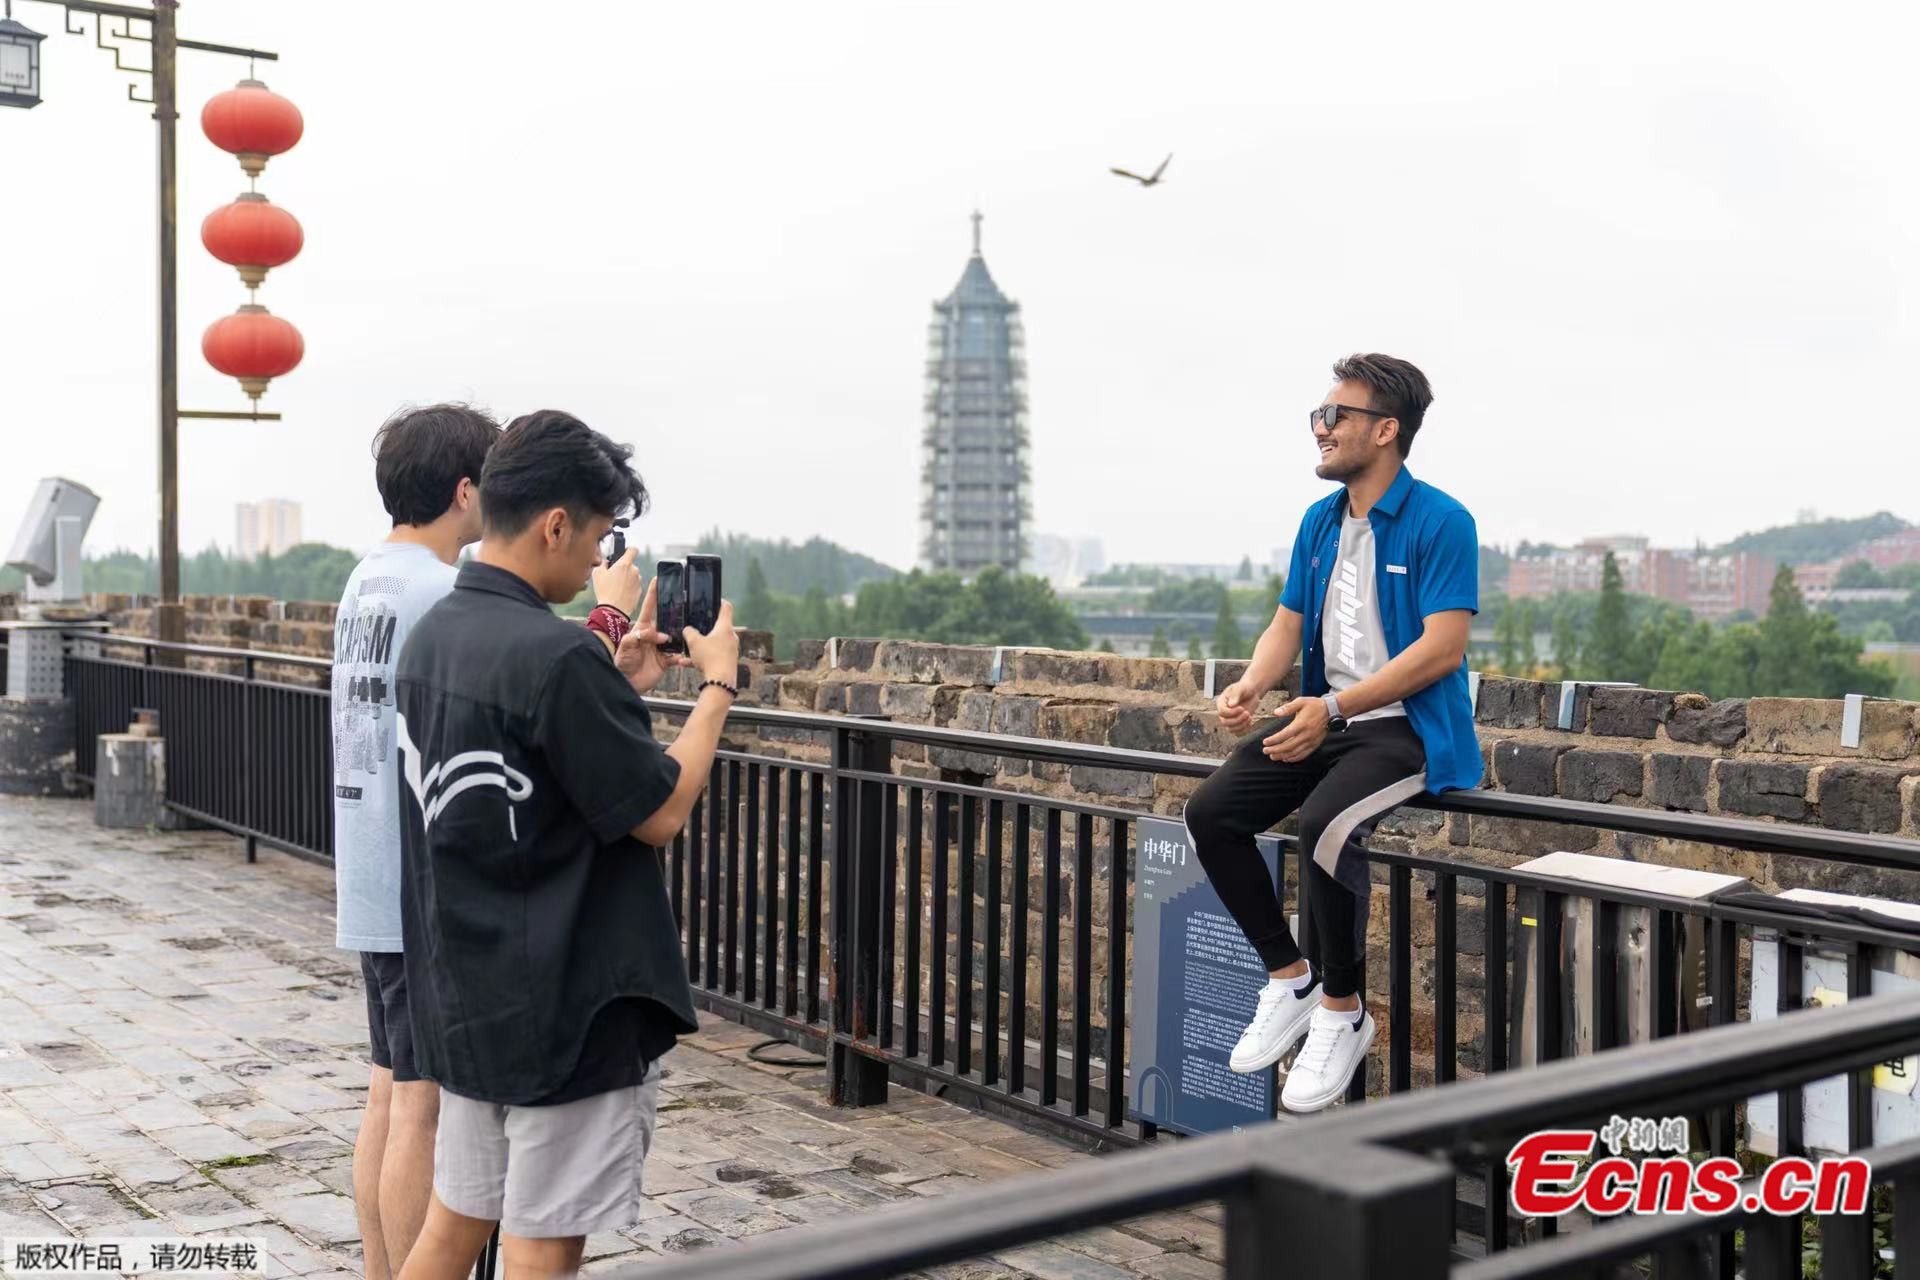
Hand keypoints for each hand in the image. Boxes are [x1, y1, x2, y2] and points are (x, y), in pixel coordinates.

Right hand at [591, 546, 642, 619]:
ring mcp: (638, 581)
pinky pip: (634, 586)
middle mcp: (634, 571)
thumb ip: (602, 563)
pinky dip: (629, 588)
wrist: (613, 610)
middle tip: (613, 576)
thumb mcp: (597, 573)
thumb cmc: (604, 591)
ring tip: (615, 587)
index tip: (624, 553)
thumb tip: (606, 562)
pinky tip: (620, 594)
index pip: (633, 550)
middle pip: (630, 565)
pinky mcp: (640, 591)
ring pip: (633, 576)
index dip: (628, 550)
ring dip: (626, 579)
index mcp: (625, 564)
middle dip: (623, 569)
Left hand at [615, 577, 690, 693]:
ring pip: (675, 637)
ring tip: (686, 633)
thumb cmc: (621, 662)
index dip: (653, 594)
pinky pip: (678, 655)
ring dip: (681, 636)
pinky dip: (682, 656)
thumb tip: (659, 634)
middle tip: (684, 605)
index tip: (657, 580)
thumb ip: (638, 636)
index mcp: (642, 628)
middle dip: (675, 613)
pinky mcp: (666, 660)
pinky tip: (683, 656)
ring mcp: (661, 647)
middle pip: (667, 620)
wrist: (626, 682)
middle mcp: (653, 635)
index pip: (649, 607)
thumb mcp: (625, 645)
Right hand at [683, 599, 739, 686]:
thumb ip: (689, 632)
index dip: (719, 601)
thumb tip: (688, 630)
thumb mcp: (694, 642)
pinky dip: (701, 658)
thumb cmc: (710, 658)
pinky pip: (712, 656)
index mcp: (725, 627)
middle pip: (719, 626)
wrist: (720, 682)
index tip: (713, 600)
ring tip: (687, 650)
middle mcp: (731, 637)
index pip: (726, 607)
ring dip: (700, 646)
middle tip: (695, 627)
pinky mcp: (727, 661)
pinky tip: (686, 663)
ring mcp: (730, 650)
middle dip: (706, 627)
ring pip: (713, 643)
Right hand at [1215, 679, 1260, 733]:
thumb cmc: (1244, 688)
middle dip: (1237, 720)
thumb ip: (1235, 695)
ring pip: (1231, 729)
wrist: (1252, 692)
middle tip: (1247, 713)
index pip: (1221, 712)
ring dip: (1242, 725)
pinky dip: (1245, 730)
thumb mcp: (1240, 688)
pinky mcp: (1237, 724)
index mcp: (1221, 703)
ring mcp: (1230, 719)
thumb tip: (1231, 705)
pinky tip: (1250, 722)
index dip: (1232, 713)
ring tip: (1250, 717)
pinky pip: (1237, 733)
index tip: (1242, 708)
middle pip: (1225, 722)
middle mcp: (1224, 712)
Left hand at [1262, 696, 1328, 761]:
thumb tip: (1275, 712)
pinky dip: (1294, 758)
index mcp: (1301, 724)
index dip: (1274, 740)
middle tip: (1265, 751)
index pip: (1285, 735)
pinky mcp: (1315, 745)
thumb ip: (1288, 707)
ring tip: (1272, 756)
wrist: (1331, 711)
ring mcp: (1311, 741)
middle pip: (1288, 746)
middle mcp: (1306, 734)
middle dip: (1275, 750)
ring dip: (1282, 756)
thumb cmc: (1314, 705)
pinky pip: (1304, 754)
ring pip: (1295, 752)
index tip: (1265, 742)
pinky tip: (1286, 759)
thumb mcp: (1300, 701)